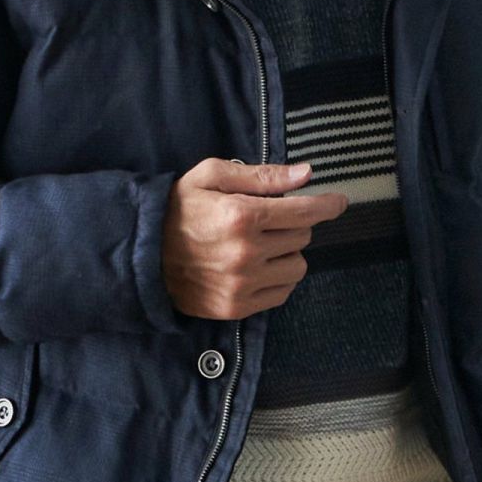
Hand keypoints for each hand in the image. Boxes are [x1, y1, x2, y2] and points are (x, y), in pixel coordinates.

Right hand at [162, 159, 347, 320]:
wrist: (141, 254)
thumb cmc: (177, 208)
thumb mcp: (212, 175)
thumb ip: (262, 175)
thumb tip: (306, 174)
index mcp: (241, 215)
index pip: (304, 211)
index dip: (327, 205)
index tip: (339, 201)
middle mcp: (246, 252)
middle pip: (302, 235)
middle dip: (293, 222)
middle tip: (270, 218)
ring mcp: (242, 284)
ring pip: (298, 266)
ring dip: (288, 252)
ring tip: (263, 244)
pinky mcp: (237, 307)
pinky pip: (283, 292)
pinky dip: (278, 277)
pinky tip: (259, 266)